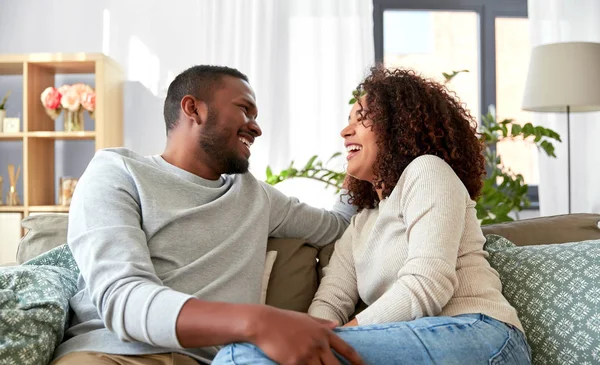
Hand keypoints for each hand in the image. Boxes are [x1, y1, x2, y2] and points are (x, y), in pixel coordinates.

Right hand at [245, 306, 363, 364]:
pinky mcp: (295, 363)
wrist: (264, 323)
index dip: (357, 360)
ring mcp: (307, 354)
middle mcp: (318, 344)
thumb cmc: (283, 319)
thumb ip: (322, 323)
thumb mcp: (306, 318)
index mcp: (323, 332)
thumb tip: (336, 325)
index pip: (346, 349)